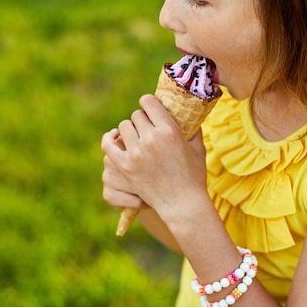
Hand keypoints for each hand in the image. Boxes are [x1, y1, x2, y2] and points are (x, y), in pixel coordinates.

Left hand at [101, 94, 207, 222]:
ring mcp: (136, 153)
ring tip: (136, 136)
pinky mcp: (126, 166)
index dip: (149, 103)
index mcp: (169, 130)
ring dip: (130, 129)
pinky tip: (115, 138)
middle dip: (142, 119)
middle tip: (148, 127)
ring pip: (124, 127)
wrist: (183, 204)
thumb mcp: (198, 147)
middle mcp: (151, 138)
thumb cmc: (194, 175)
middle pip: (136, 115)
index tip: (150, 108)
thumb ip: (193, 128)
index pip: (149, 102)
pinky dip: (109, 139)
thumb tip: (189, 113)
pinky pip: (108, 145)